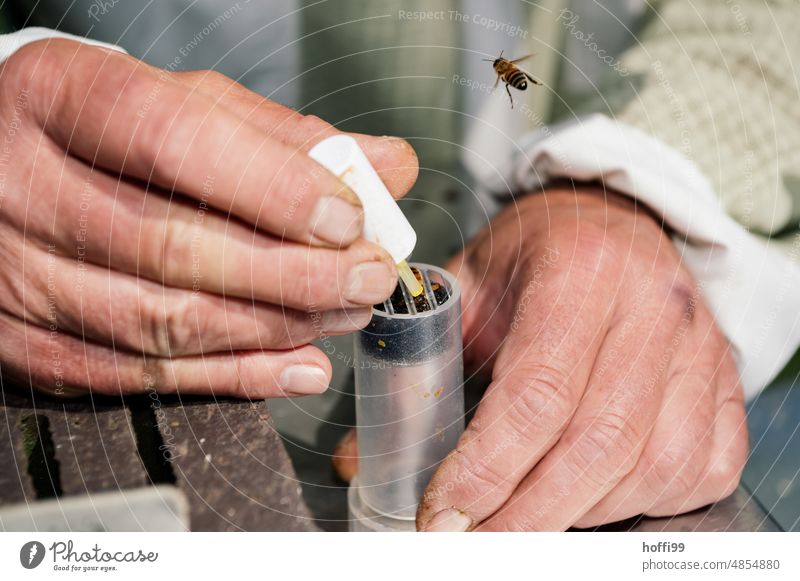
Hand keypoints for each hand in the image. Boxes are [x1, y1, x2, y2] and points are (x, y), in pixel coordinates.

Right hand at [0, 40, 416, 397]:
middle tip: (366, 276)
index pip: (176, 142)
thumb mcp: (186, 102)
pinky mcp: (27, 341)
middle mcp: (24, 186)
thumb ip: (284, 135)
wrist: (2, 165)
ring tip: (344, 312)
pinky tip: (296, 363)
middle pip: (175, 246)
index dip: (274, 188)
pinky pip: (142, 376)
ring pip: (165, 321)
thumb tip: (386, 164)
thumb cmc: (106, 128)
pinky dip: (234, 376)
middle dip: (296, 272)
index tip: (349, 217)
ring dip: (276, 326)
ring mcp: (18, 274)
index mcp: (62, 97)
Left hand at [415, 185, 747, 530]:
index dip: (486, 469)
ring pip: (655, 466)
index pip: (537, 392)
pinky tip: (595, 498)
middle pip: (598, 444)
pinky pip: (703, 468)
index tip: (442, 515)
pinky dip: (647, 503)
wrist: (609, 222)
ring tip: (524, 520)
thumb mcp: (466, 285)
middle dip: (527, 516)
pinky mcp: (724, 382)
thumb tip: (360, 459)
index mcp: (580, 269)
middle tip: (473, 544)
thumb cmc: (532, 256)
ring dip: (581, 514)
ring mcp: (701, 348)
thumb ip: (415, 364)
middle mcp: (653, 308)